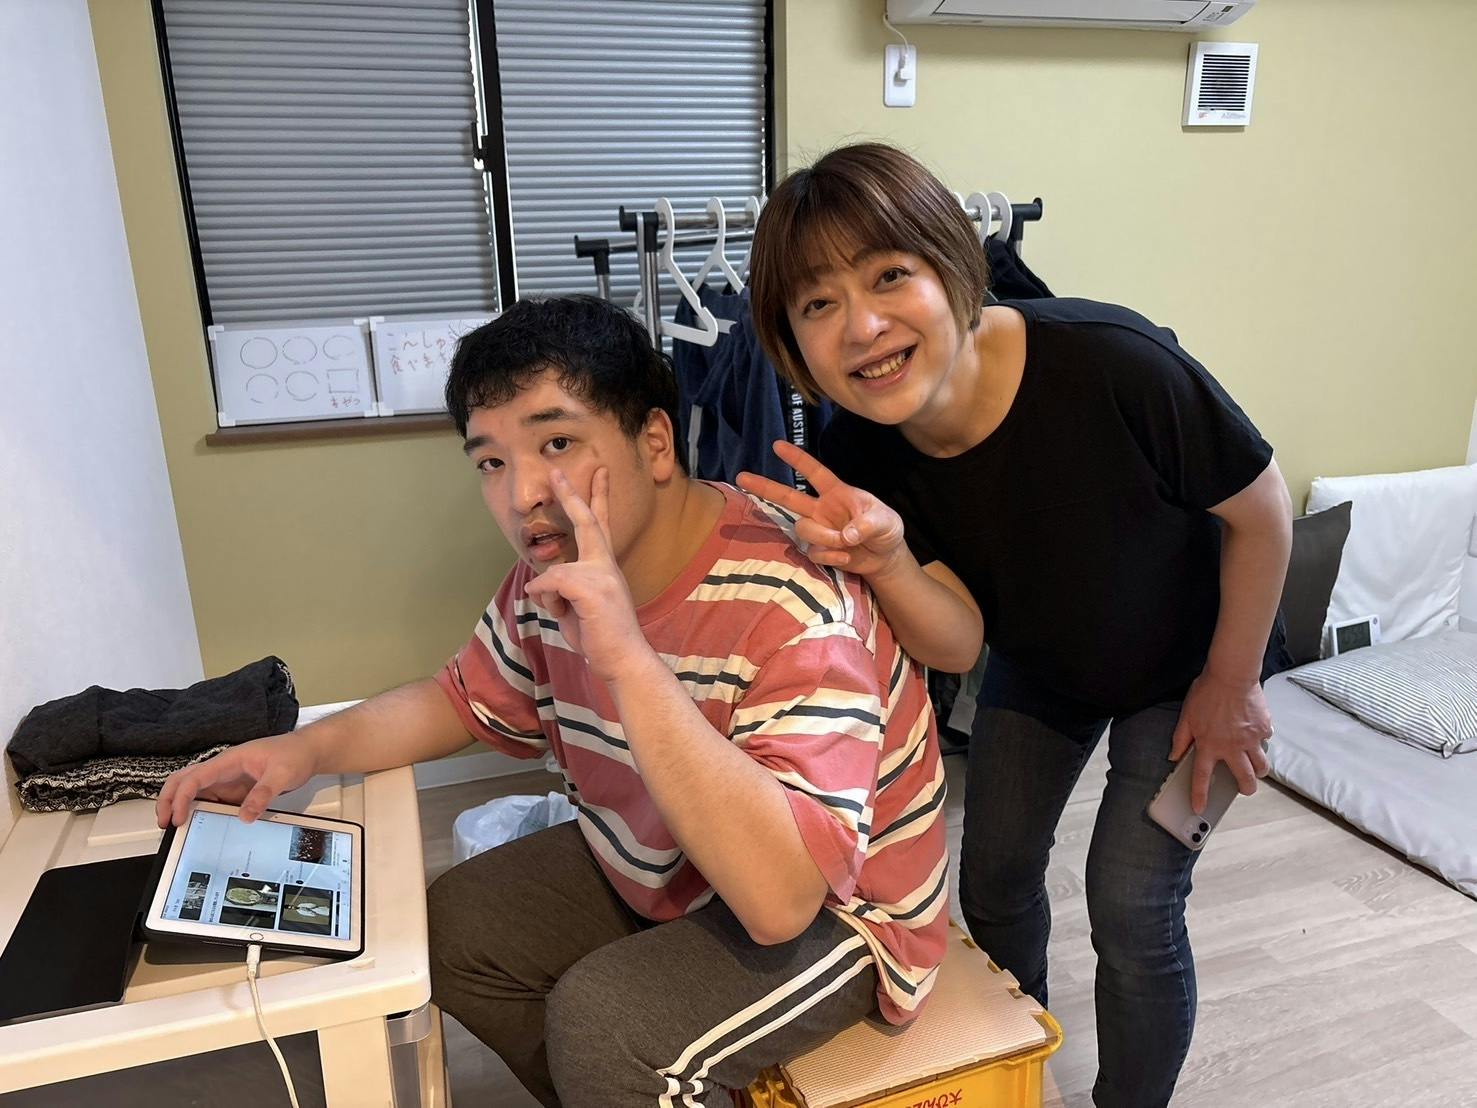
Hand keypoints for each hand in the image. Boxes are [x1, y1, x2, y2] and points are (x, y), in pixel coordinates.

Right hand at [155, 733, 317, 827]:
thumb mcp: (282, 774)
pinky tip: (199, 826)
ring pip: (193, 791)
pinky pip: (211, 801)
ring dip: (180, 806)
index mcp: (228, 761)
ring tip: (175, 828)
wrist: (306, 752)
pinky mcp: (233, 791)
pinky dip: (199, 812)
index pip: (195, 778)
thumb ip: (263, 794)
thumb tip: (244, 816)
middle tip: (165, 823)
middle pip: (183, 780)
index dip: (181, 797)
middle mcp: (222, 770)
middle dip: (168, 800)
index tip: (178, 817)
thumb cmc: (293, 754)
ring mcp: (226, 780)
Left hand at [522, 467, 651, 683]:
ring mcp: (601, 574)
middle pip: (586, 521)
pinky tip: (560, 612)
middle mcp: (606, 565)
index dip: (598, 497)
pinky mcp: (590, 588)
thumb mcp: (576, 608)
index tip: (598, 473)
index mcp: (605, 567)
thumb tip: (538, 584)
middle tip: (555, 471)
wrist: (624, 660)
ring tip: (566, 615)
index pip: (601, 525)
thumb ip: (562, 589)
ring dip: (549, 597)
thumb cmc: (601, 638)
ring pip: (553, 572)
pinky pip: (549, 583)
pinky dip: (546, 600)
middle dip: (571, 494)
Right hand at [736, 441, 907, 578]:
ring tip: (846, 545)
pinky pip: (814, 553)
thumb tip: (846, 535)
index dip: (797, 459)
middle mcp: (822, 509)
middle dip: (764, 487)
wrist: (885, 558)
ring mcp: (818, 530)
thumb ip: (868, 525)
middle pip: (788, 496)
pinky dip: (831, 557)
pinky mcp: (819, 550)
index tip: (777, 445)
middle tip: (740, 476)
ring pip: (803, 529)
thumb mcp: (886, 522)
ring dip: (824, 539)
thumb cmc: (887, 530)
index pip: (815, 473)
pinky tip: (847, 557)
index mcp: (838, 493)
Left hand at [1169, 672, 1272, 813]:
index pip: (1202, 777)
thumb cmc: (1206, 692)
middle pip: (1245, 779)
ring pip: (1262, 767)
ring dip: (1259, 770)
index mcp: (1209, 745)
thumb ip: (1180, 738)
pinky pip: (1266, 742)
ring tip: (1254, 767)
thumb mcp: (1187, 715)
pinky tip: (1255, 734)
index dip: (1199, 795)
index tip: (1199, 808)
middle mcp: (1232, 747)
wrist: (1232, 674)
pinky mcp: (1265, 729)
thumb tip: (1173, 756)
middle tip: (1243, 788)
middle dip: (1245, 789)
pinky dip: (1261, 741)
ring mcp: (1251, 739)